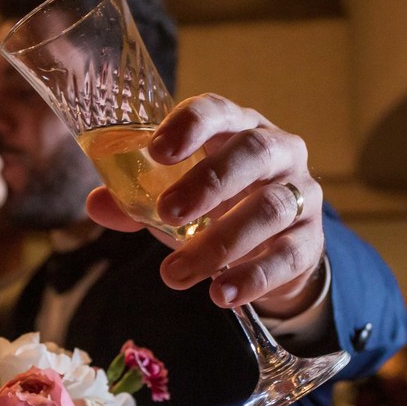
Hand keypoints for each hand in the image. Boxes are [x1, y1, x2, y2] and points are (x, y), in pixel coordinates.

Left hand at [86, 93, 325, 317]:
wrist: (274, 250)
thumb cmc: (216, 208)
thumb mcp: (175, 199)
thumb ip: (136, 201)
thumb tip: (95, 204)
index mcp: (237, 128)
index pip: (217, 111)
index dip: (190, 125)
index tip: (157, 150)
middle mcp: (277, 151)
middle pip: (252, 153)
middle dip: (208, 182)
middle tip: (167, 213)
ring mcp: (300, 194)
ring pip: (269, 208)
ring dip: (220, 242)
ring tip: (176, 274)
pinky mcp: (310, 240)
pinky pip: (288, 255)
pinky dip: (253, 277)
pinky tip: (221, 294)